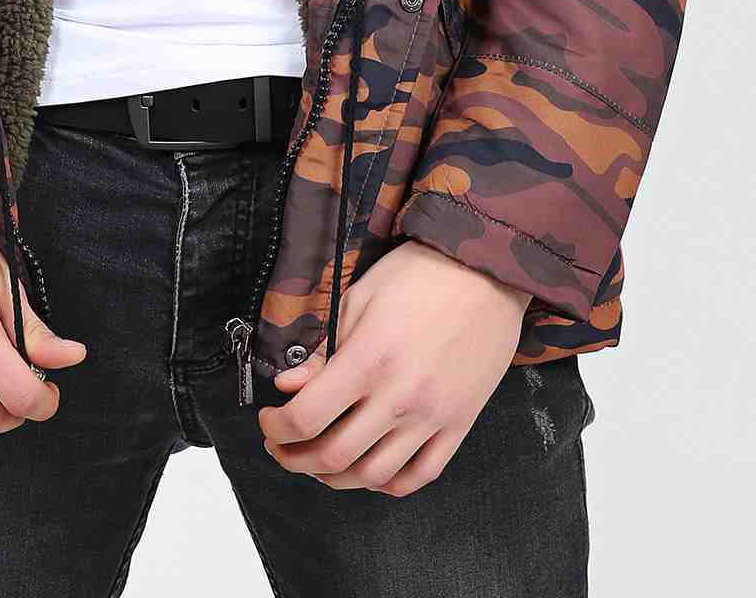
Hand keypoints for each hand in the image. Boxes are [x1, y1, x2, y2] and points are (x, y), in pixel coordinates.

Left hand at [256, 240, 530, 495]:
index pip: (307, 417)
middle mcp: (401, 396)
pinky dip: (387, 484)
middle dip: (295, 459)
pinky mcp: (459, 424)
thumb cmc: (420, 274)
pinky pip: (420, 476)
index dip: (277, 428)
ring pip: (373, 476)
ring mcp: (433, 416)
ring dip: (334, 478)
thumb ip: (323, 350)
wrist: (486, 271)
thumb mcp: (359, 298)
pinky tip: (368, 471)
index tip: (269, 421)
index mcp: (369, 359)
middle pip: (334, 456)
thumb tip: (287, 386)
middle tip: (282, 447)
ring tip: (318, 462)